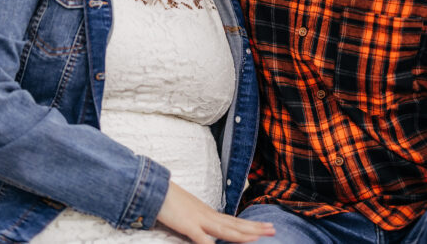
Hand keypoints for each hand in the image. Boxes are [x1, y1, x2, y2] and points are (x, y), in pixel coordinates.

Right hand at [155, 181, 274, 243]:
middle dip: (255, 228)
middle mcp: (207, 215)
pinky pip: (202, 239)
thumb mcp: (187, 211)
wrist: (153, 188)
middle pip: (235, 224)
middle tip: (273, 230)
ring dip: (243, 235)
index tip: (265, 225)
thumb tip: (205, 229)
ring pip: (225, 230)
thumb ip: (198, 221)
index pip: (233, 220)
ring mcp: (199, 220)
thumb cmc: (167, 201)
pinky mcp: (188, 226)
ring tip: (259, 237)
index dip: (250, 224)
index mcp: (208, 213)